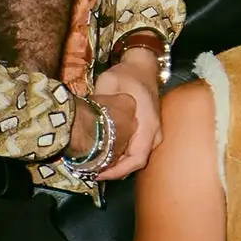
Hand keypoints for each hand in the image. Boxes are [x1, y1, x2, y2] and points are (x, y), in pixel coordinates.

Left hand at [88, 53, 160, 177]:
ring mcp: (153, 133)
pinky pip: (136, 150)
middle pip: (136, 162)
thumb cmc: (127, 74)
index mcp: (147, 123)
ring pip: (136, 158)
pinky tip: (104, 154)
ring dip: (117, 165)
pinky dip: (121, 157)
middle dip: (114, 171)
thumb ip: (101, 102)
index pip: (137, 158)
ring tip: (94, 164)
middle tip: (90, 171)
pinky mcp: (147, 132)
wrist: (142, 66)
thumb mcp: (109, 83)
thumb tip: (86, 121)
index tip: (97, 173)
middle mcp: (153, 132)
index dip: (117, 171)